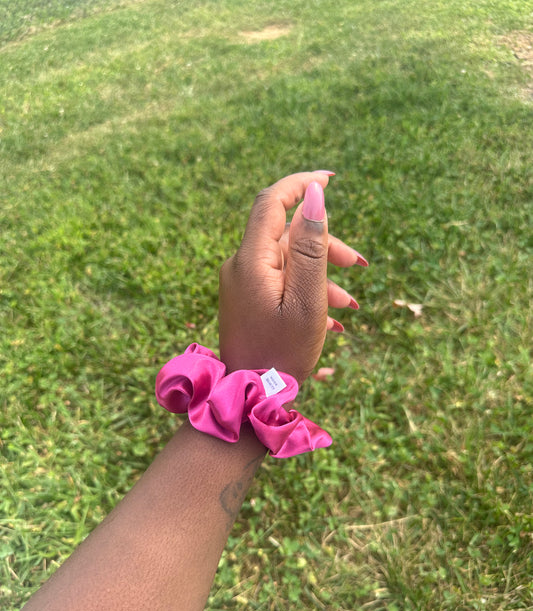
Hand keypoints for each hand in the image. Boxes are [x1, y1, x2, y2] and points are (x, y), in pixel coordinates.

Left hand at [218, 171, 366, 385]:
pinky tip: (332, 318)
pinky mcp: (247, 302)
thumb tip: (315, 194)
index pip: (271, 202)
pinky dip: (307, 291)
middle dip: (326, 245)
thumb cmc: (283, 353)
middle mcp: (242, 266)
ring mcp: (242, 285)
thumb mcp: (307, 299)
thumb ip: (312, 245)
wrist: (251, 399)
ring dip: (322, 275)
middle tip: (360, 264)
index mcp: (252, 259)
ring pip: (288, 262)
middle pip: (286, 236)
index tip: (330, 179)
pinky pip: (280, 284)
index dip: (300, 184)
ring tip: (350, 304)